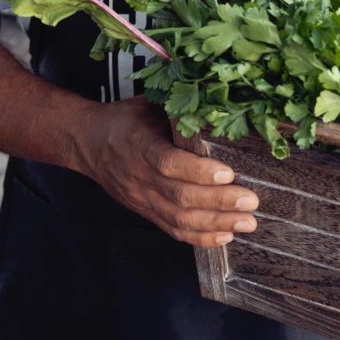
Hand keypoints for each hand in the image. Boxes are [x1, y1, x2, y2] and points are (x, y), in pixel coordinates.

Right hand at [74, 96, 258, 247]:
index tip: (229, 173)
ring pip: (179, 219)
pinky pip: (172, 230)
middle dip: (219, 202)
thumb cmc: (125, 119)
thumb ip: (177, 109)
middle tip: (251, 202)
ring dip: (216, 223)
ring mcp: (142, 198)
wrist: (88, 143)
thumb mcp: (148, 104)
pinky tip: (225, 235)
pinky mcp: (145, 211)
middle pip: (180, 196)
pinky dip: (200, 237)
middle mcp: (139, 175)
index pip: (168, 163)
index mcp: (139, 143)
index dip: (198, 171)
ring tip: (247, 223)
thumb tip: (217, 102)